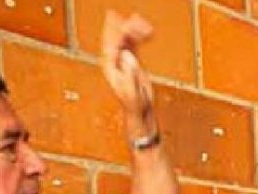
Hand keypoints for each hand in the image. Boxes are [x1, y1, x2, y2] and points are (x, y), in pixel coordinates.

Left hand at [100, 11, 156, 128]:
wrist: (139, 110)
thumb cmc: (134, 104)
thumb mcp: (131, 90)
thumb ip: (129, 73)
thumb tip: (127, 55)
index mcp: (110, 67)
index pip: (110, 45)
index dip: (113, 31)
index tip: (118, 20)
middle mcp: (114, 62)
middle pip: (117, 39)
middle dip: (124, 27)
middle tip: (134, 19)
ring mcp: (122, 60)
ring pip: (126, 40)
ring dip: (134, 31)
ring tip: (145, 25)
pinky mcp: (132, 61)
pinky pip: (134, 44)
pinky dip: (140, 37)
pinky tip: (147, 32)